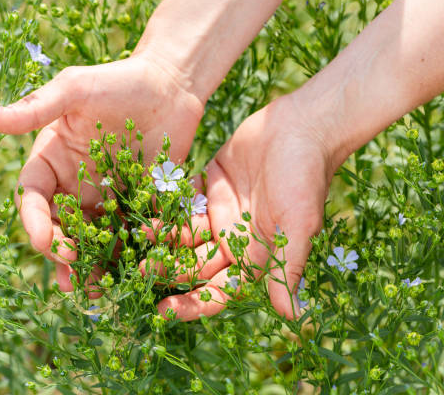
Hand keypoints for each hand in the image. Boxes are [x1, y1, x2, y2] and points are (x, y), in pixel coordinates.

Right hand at [0, 55, 203, 293]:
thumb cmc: (118, 80)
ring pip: (92, 238)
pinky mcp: (137, 202)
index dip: (34, 221)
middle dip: (62, 254)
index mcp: (52, 160)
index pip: (33, 197)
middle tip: (71, 278)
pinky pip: (130, 233)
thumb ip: (35, 108)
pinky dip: (129, 253)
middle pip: (60, 227)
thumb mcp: (74, 89)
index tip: (42, 240)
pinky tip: (133, 271)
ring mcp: (106, 196)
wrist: (170, 85)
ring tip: (97, 290)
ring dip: (92, 265)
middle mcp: (75, 184)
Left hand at [155, 96, 331, 319]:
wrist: (300, 127)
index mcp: (255, 255)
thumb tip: (293, 317)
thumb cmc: (305, 178)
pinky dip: (165, 204)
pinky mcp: (208, 185)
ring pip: (184, 233)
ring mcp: (219, 212)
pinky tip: (145, 205)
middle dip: (169, 269)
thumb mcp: (298, 224)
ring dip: (163, 236)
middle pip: (195, 264)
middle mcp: (234, 239)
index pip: (220, 290)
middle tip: (140, 270)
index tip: (164, 310)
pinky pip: (182, 201)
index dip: (194, 303)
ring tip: (138, 233)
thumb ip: (288, 266)